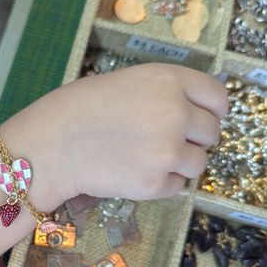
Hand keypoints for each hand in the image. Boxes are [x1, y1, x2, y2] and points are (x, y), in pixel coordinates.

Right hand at [0, 63, 226, 266]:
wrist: (49, 146)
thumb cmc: (78, 110)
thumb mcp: (125, 83)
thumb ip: (163, 92)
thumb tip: (194, 112)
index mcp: (167, 80)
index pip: (218, 97)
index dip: (213, 111)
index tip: (205, 120)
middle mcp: (175, 113)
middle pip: (211, 133)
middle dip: (194, 139)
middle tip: (165, 143)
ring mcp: (167, 151)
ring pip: (199, 163)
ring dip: (180, 164)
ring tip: (146, 159)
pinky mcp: (155, 184)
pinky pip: (177, 187)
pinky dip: (162, 183)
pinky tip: (134, 173)